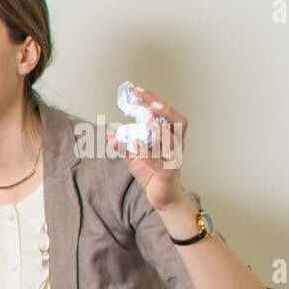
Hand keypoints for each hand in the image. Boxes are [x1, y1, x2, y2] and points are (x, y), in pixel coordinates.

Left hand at [105, 84, 187, 210]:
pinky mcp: (168, 173)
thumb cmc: (152, 172)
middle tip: (148, 103)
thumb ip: (123, 145)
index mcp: (170, 136)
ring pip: (170, 141)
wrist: (161, 198)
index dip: (154, 100)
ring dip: (159, 129)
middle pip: (177, 121)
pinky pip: (159, 161)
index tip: (137, 91)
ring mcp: (174, 158)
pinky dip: (147, 151)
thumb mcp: (134, 156)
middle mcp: (176, 144)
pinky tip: (135, 143)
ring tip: (146, 120)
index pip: (166, 113)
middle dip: (163, 110)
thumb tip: (110, 134)